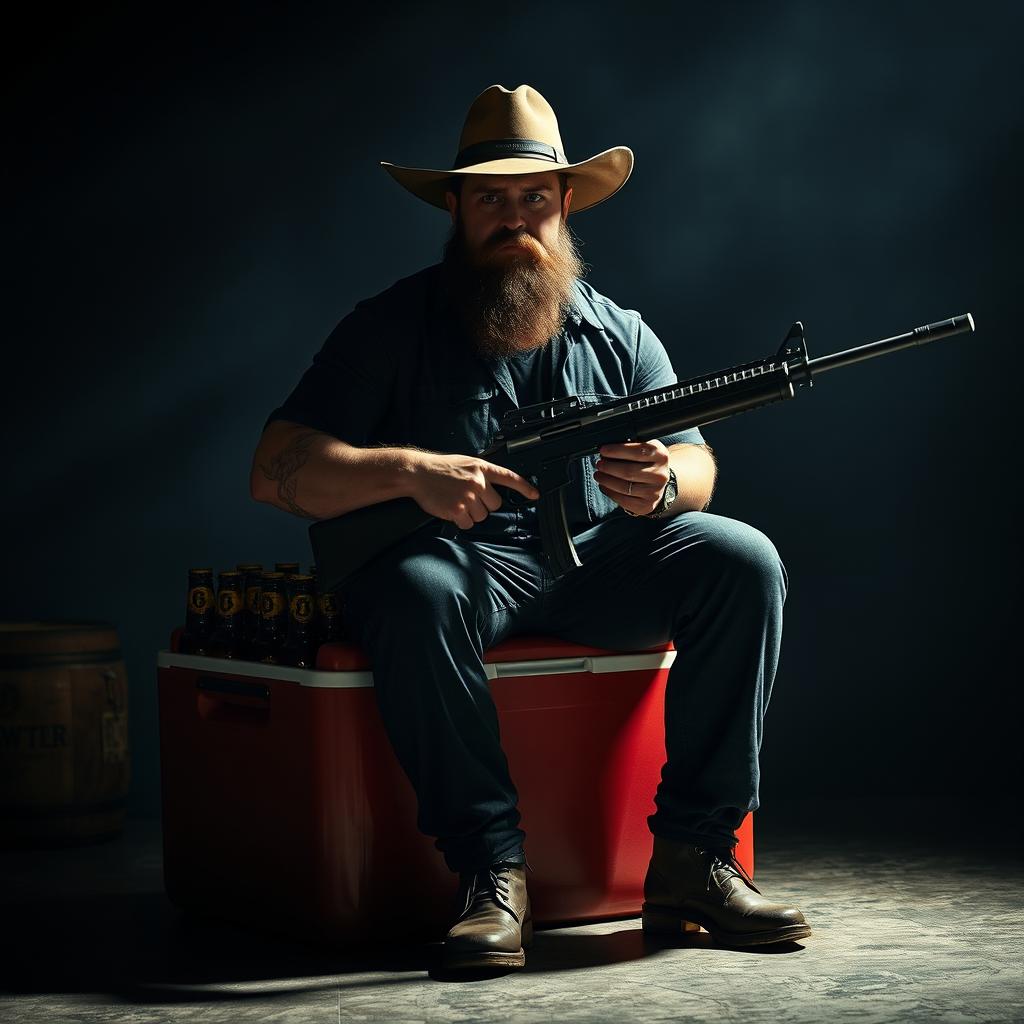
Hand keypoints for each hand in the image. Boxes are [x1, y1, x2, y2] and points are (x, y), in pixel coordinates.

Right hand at [407, 452, 539, 530]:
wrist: (417, 472)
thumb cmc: (440, 468)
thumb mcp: (465, 463)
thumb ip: (479, 474)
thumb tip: (490, 489)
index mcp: (481, 468)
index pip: (509, 477)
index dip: (524, 487)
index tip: (535, 495)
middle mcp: (478, 481)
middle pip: (495, 504)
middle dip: (484, 504)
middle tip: (468, 497)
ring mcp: (468, 496)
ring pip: (482, 516)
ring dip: (471, 513)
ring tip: (456, 501)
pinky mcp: (458, 509)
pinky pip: (468, 523)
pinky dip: (460, 520)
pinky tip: (451, 509)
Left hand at [594, 440, 669, 516]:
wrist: (659, 482)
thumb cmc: (646, 462)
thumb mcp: (645, 449)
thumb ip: (630, 446)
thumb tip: (607, 449)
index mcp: (661, 456)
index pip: (637, 452)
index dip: (617, 451)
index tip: (603, 451)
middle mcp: (660, 475)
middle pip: (629, 471)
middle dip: (609, 467)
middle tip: (599, 464)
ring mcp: (654, 492)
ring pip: (624, 487)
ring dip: (606, 480)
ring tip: (598, 475)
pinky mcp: (647, 505)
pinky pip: (623, 500)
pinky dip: (609, 492)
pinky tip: (604, 486)